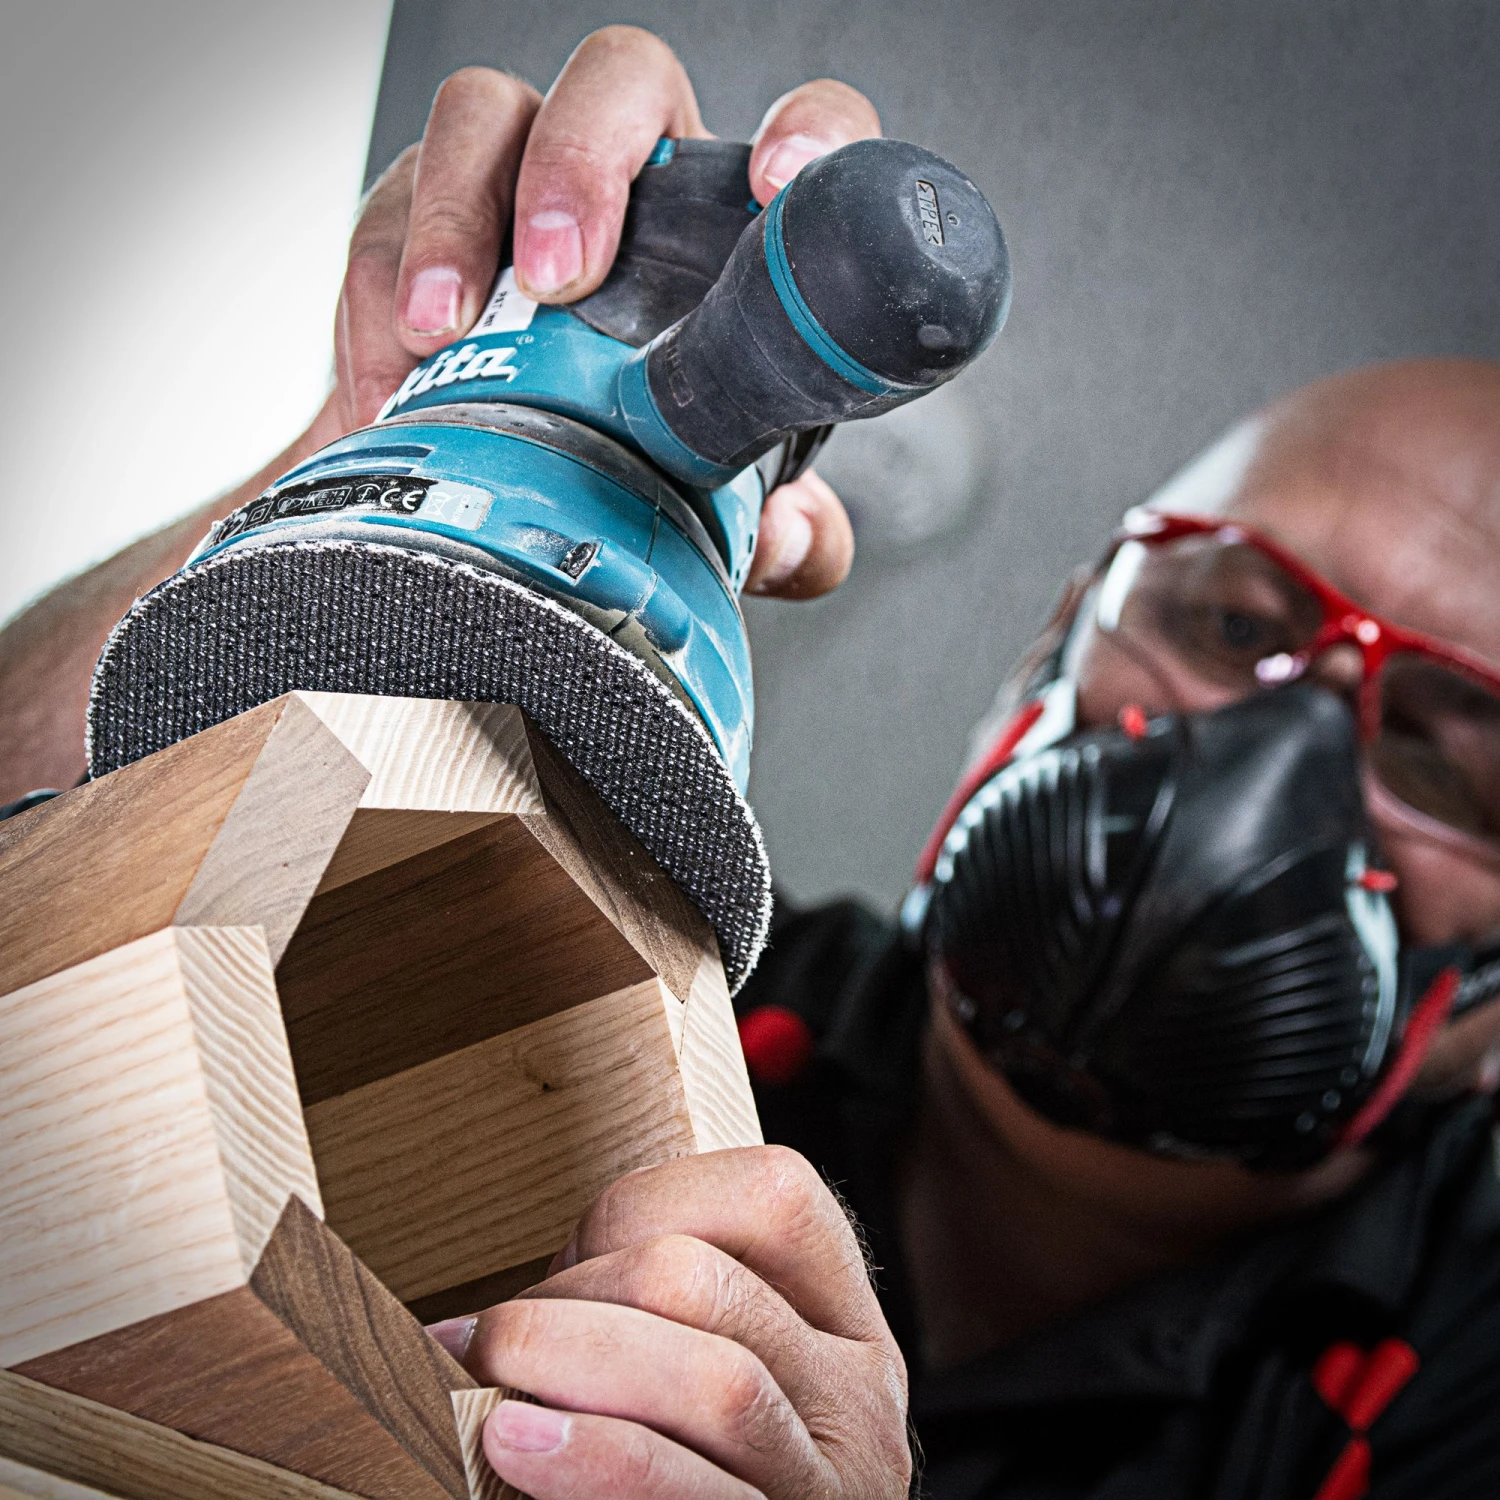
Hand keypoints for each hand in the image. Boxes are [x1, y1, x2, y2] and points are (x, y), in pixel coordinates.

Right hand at [331, 27, 878, 598]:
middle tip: (558, 281)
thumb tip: (791, 540)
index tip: (779, 188)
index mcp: (728, 240)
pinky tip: (385, 387)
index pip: (796, 135)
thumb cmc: (630, 468)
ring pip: (485, 117)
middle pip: (620, 85)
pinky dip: (373, 298)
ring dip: (452, 214)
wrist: (487, 490)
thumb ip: (783, 539)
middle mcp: (630, 188)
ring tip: (439, 332)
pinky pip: (383, 214)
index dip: (805, 131)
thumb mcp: (720, 515)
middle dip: (582, 164)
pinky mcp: (415, 215)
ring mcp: (515, 185)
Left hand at [430, 1147, 910, 1498]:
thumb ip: (655, 1313)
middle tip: (496, 1333)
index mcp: (844, 1317)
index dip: (644, 1204)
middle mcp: (859, 1394)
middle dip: (578, 1290)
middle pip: (709, 1283)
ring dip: (568, 1359)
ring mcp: (829, 1483)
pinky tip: (510, 1439)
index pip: (772, 1193)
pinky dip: (588, 1453)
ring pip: (713, 1382)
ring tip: (485, 1371)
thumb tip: (499, 1301)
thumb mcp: (709, 1368)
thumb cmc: (690, 1469)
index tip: (570, 1254)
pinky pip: (679, 1481)